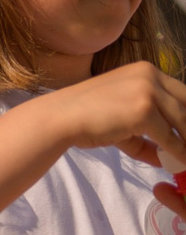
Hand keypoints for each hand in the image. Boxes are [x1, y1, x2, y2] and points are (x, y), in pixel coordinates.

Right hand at [47, 62, 185, 207]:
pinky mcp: (143, 111)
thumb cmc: (83, 117)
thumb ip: (143, 134)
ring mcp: (148, 92)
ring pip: (183, 120)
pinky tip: (180, 163)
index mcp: (146, 71)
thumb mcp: (119, 119)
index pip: (181, 92)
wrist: (60, 118)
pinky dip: (178, 152)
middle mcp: (150, 76)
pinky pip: (169, 136)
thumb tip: (163, 157)